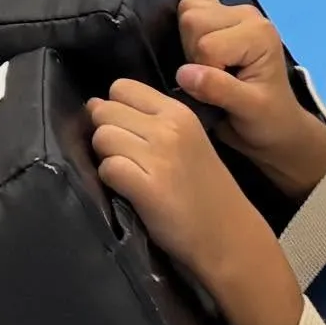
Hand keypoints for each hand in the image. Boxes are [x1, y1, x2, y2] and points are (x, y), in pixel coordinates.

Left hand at [90, 80, 307, 324]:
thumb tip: (94, 104)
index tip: (125, 130)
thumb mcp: (186, 141)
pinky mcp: (148, 187)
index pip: (122, 87)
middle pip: (105, 111)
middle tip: (126, 158)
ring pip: (101, 137)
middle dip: (106, 133)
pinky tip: (129, 191)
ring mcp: (158, 157)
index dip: (114, 108)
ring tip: (129, 175)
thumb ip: (146, 120)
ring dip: (106, 157)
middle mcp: (168, 128)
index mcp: (178, 111)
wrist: (230, 237)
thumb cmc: (204, 191)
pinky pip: (107, 168)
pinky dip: (110, 180)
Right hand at [176, 0, 325, 198]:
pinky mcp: (221, 13)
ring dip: (188, 42)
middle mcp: (246, 14)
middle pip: (193, 18)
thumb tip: (183, 73)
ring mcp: (233, 11)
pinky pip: (189, 3)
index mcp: (258, 33)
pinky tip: (201, 49)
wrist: (277, 124)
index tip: (220, 91)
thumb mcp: (249, 110)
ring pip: (187, 9)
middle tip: (212, 77)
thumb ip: (218, 90)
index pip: (206, 44)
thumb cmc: (267, 119)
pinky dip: (187, 27)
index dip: (204, 72)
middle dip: (192, 53)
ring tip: (208, 65)